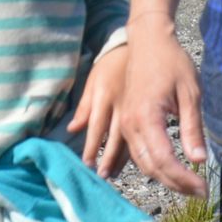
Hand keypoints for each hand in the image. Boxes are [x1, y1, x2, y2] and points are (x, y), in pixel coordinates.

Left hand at [70, 39, 133, 174]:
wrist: (146, 43)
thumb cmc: (114, 63)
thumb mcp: (95, 78)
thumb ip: (84, 106)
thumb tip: (72, 129)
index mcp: (105, 95)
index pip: (96, 127)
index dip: (92, 148)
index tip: (87, 166)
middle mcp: (120, 104)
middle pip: (113, 138)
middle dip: (108, 159)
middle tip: (102, 177)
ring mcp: (136, 107)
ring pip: (130, 137)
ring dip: (122, 158)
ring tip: (114, 175)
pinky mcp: (150, 109)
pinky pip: (144, 131)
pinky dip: (138, 147)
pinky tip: (134, 160)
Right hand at [111, 20, 210, 193]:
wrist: (148, 41)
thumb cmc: (172, 63)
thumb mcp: (190, 93)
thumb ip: (192, 128)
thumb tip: (199, 160)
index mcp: (146, 118)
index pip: (164, 161)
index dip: (184, 179)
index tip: (203, 188)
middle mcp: (131, 126)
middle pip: (151, 168)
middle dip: (176, 184)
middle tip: (200, 192)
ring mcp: (126, 125)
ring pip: (142, 164)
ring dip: (165, 178)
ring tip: (189, 186)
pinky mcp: (127, 123)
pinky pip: (137, 154)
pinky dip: (153, 167)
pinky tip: (170, 172)